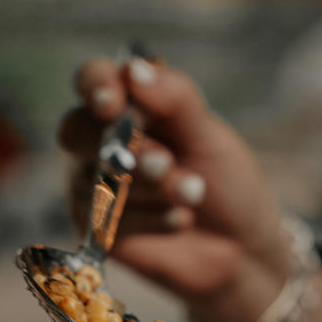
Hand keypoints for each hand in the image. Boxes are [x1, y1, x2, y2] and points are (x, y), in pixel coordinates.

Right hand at [58, 55, 288, 321]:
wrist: (243, 251)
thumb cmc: (228, 187)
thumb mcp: (210, 138)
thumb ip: (175, 100)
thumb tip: (133, 69)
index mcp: (131, 110)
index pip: (94, 81)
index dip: (95, 86)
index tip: (112, 102)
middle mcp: (103, 145)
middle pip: (78, 130)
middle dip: (127, 148)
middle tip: (165, 163)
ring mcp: (96, 188)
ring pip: (98, 177)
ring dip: (152, 186)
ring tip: (194, 194)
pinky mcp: (100, 230)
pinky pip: (108, 217)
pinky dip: (151, 217)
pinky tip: (181, 219)